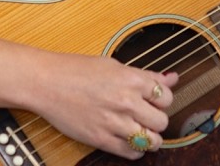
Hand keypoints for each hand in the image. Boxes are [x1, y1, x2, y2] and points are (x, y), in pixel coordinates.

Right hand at [35, 53, 179, 158]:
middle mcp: (126, 101)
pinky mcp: (101, 139)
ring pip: (152, 141)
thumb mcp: (115, 65)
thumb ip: (146, 75)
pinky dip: (135, 150)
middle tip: (146, 116)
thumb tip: (172, 78)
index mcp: (132, 79)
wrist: (46, 83)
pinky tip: (128, 140)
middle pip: (162, 121)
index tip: (153, 101)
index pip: (167, 97)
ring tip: (141, 132)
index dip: (162, 100)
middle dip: (157, 120)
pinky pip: (131, 153)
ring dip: (150, 138)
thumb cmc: (77, 70)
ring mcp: (114, 122)